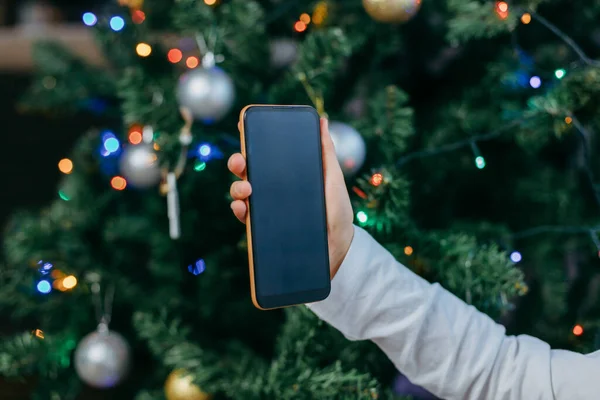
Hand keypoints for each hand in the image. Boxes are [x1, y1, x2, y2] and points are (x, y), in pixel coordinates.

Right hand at [228, 117, 354, 278]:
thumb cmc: (337, 210)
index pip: (264, 154)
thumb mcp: (332, 178)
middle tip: (241, 161)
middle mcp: (272, 189)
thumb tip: (323, 119)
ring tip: (246, 189)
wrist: (338, 245)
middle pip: (247, 171)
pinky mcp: (263, 228)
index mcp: (286, 173)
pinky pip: (244, 216)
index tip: (242, 126)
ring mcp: (266, 208)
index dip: (251, 140)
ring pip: (241, 192)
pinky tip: (243, 207)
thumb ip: (325, 151)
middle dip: (238, 162)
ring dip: (237, 187)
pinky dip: (239, 209)